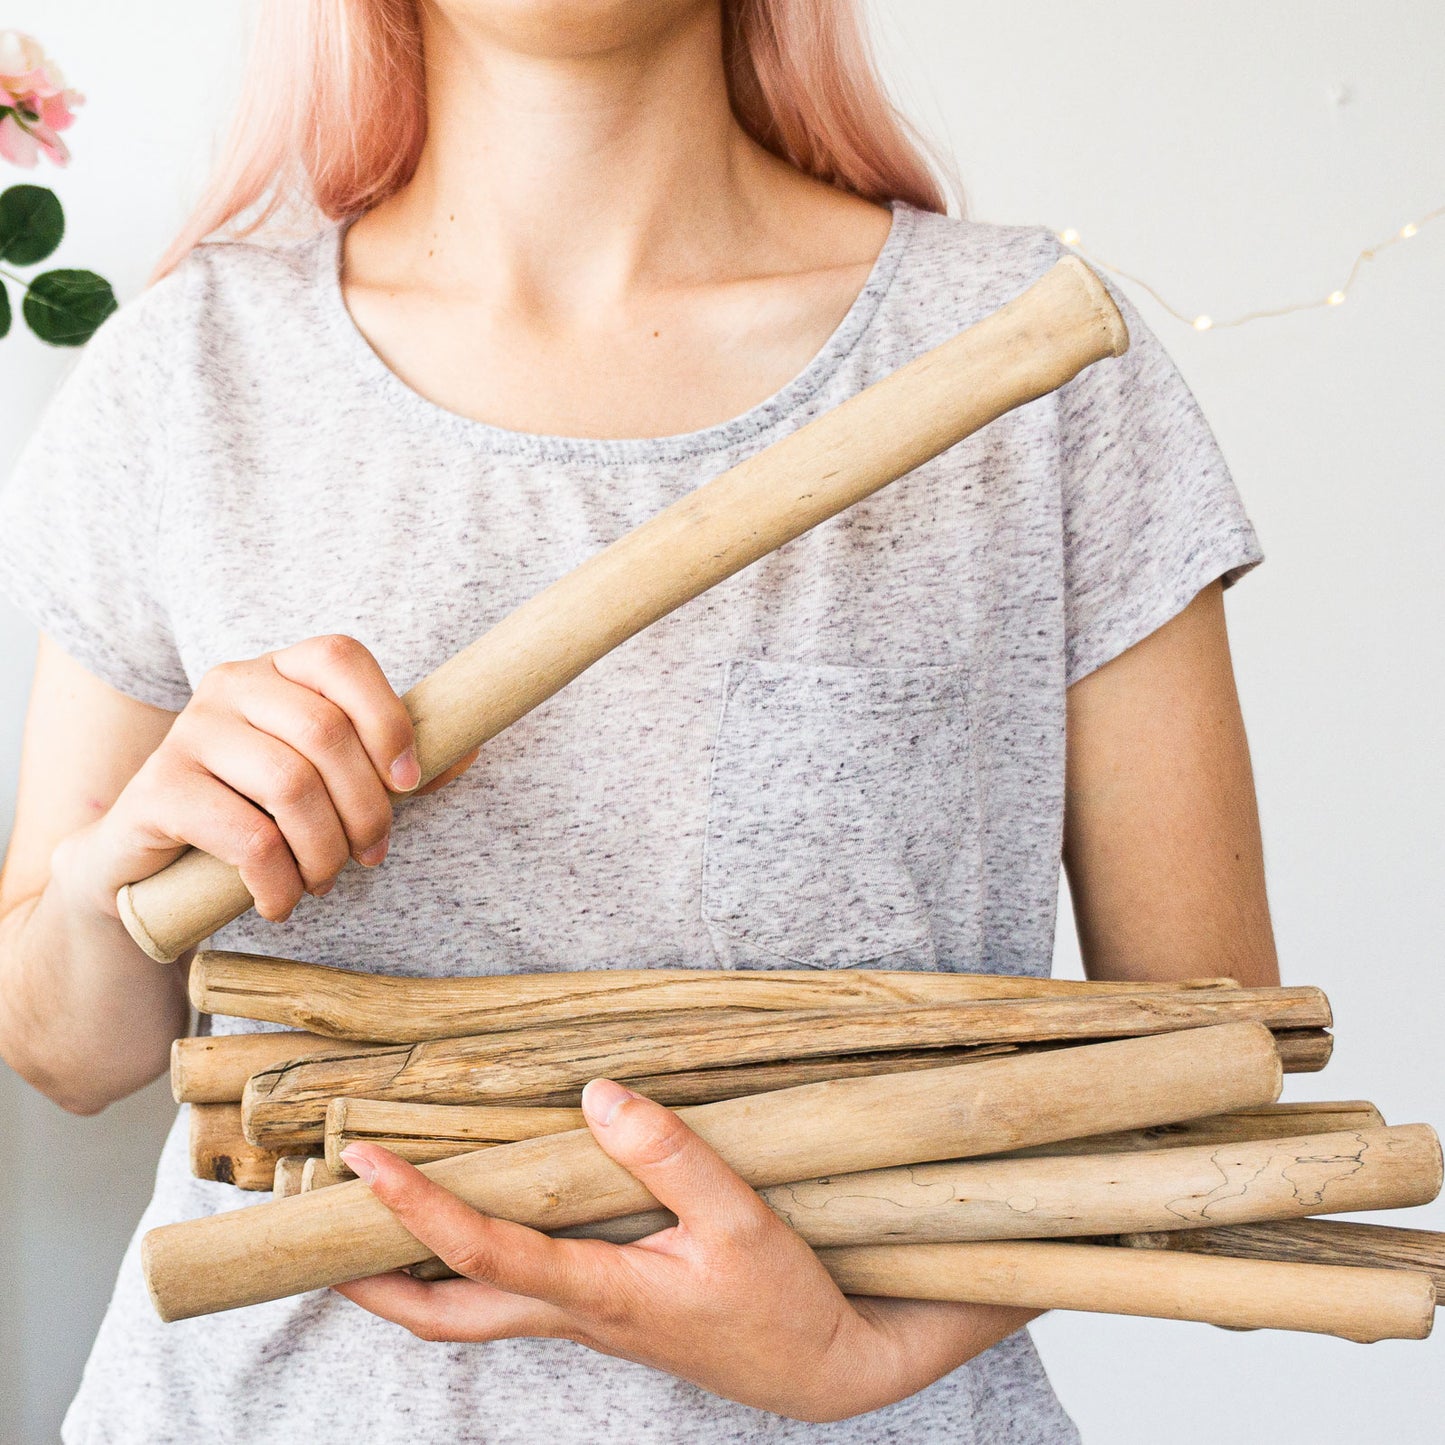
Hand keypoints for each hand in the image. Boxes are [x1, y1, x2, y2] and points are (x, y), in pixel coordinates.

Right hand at [48, 634, 478, 925]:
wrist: (152, 862)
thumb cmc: (261, 812)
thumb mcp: (330, 782)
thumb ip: (393, 765)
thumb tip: (469, 749)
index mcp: (280, 670)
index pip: (342, 658)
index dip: (389, 719)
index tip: (411, 784)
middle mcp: (231, 684)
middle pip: (325, 732)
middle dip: (368, 808)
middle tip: (372, 856)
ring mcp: (188, 731)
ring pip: (290, 786)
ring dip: (326, 851)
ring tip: (326, 881)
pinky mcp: (158, 788)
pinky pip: (246, 837)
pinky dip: (280, 882)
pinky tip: (281, 901)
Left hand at [333, 1080, 1036, 1422]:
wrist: (825, 1368)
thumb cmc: (786, 1302)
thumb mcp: (742, 1222)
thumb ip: (672, 1155)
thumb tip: (597, 1095)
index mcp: (600, 1293)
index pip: (483, 1250)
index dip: (415, 1208)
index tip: (362, 1163)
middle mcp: (576, 1313)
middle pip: (444, 1315)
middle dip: (371, 1285)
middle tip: (314, 1241)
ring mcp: (588, 1318)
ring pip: (472, 1310)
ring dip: (411, 1277)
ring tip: (372, 1228)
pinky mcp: (607, 1310)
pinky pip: (512, 1294)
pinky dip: (466, 1267)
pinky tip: (475, 1226)